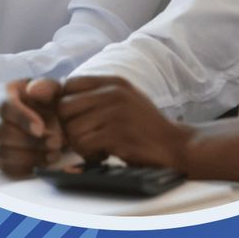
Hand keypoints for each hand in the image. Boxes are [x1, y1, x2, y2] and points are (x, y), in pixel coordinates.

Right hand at [0, 78, 64, 176]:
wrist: (45, 116)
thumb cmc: (47, 101)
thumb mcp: (52, 89)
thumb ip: (47, 87)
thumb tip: (33, 91)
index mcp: (0, 93)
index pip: (5, 106)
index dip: (22, 119)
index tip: (40, 129)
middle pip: (2, 132)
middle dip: (30, 141)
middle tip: (55, 144)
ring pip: (2, 151)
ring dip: (30, 156)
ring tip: (53, 154)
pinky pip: (5, 165)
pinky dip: (26, 166)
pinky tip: (44, 161)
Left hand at [58, 76, 188, 170]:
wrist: (176, 145)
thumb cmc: (146, 126)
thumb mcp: (125, 99)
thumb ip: (100, 94)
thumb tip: (63, 96)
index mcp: (113, 82)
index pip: (69, 84)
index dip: (65, 104)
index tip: (76, 120)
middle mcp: (113, 93)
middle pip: (64, 107)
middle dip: (68, 128)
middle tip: (83, 139)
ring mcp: (115, 113)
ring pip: (71, 129)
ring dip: (79, 145)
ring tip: (95, 148)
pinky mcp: (117, 135)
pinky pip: (84, 144)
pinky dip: (88, 155)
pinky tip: (103, 156)